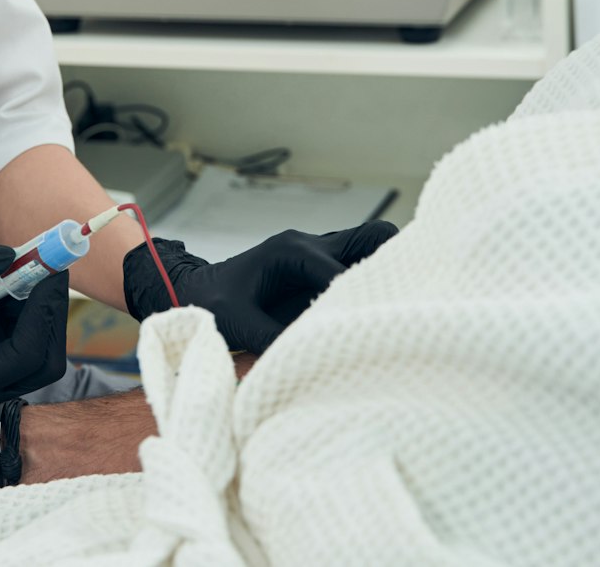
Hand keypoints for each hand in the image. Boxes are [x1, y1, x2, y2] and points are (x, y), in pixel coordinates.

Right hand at [0, 239, 69, 410]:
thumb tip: (12, 256)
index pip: (25, 356)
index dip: (43, 314)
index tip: (48, 273)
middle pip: (44, 362)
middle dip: (51, 314)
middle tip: (51, 269)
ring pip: (40, 348)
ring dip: (40, 307)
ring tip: (26, 267)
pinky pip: (24, 335)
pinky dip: (26, 306)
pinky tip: (9, 278)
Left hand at [123, 221, 397, 353]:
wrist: (193, 293)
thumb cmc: (210, 304)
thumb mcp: (237, 323)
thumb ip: (273, 339)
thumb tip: (313, 363)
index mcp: (292, 251)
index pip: (343, 272)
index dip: (362, 300)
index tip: (377, 330)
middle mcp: (312, 246)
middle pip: (375, 237)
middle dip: (396, 264)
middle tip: (406, 306)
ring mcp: (319, 257)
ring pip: (372, 250)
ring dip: (388, 276)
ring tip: (401, 314)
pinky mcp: (320, 274)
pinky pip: (359, 271)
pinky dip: (374, 288)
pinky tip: (380, 320)